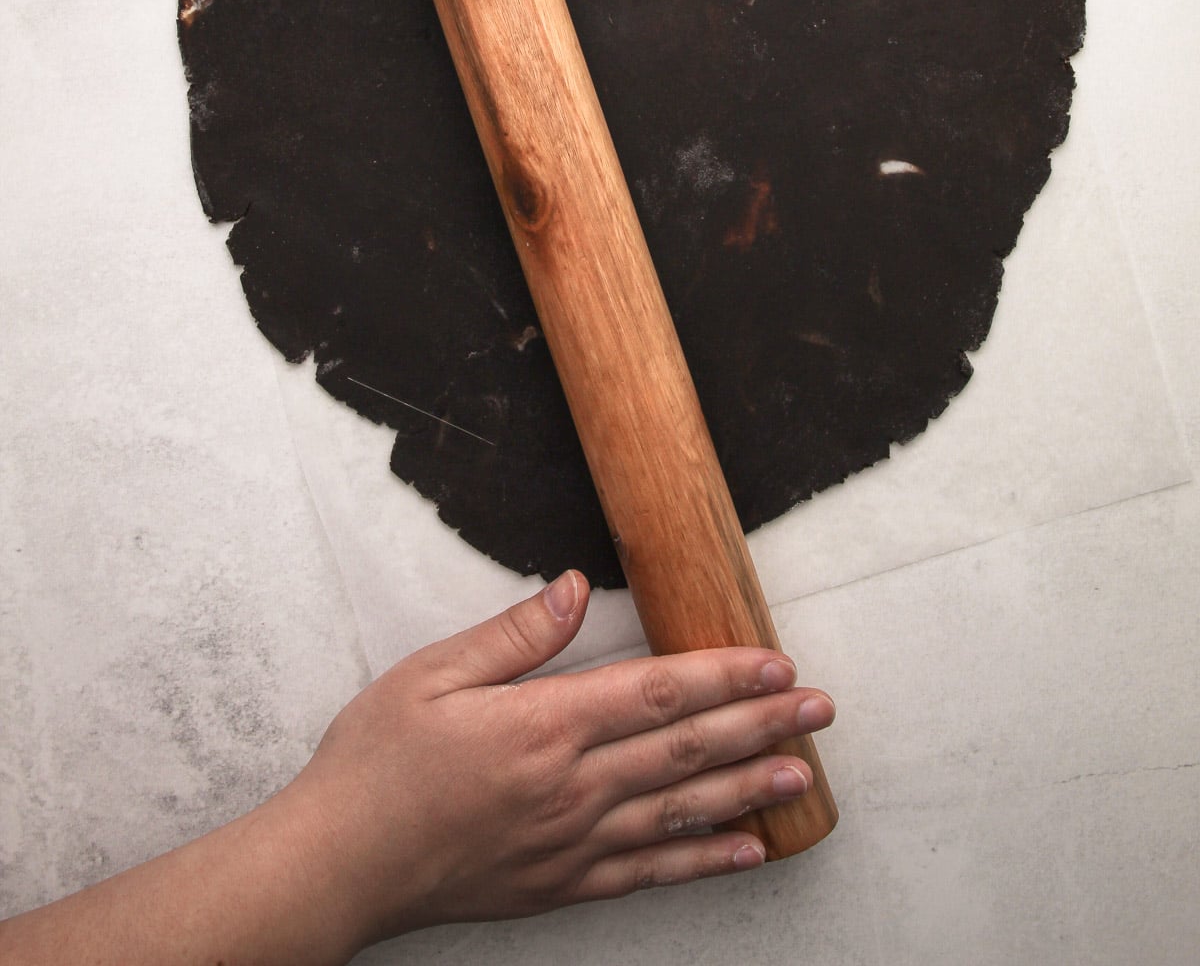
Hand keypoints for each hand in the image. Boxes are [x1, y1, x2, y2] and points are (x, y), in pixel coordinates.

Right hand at [280, 570, 834, 947]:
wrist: (336, 867)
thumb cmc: (375, 764)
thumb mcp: (430, 675)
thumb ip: (513, 634)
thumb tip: (571, 587)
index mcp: (541, 727)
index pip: (656, 693)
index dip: (724, 676)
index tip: (776, 664)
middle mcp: (570, 788)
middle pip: (686, 750)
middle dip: (761, 725)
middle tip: (822, 710)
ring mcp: (571, 844)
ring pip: (681, 811)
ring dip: (750, 790)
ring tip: (805, 774)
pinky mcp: (561, 886)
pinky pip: (649, 872)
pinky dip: (704, 860)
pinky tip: (746, 849)